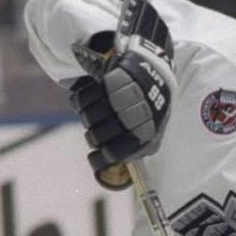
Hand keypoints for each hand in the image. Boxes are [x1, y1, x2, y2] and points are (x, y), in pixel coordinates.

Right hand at [69, 0, 175, 186]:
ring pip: (87, 118)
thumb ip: (139, 148)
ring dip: (88, 114)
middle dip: (94, 133)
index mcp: (145, 134)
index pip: (113, 155)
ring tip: (97, 107)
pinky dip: (82, 98)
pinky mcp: (112, 81)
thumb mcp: (153, 128)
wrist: (152, 64)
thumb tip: (118, 172)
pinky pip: (82, 98)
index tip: (96, 157)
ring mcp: (122, 101)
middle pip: (95, 137)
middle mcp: (134, 119)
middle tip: (98, 125)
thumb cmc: (151, 101)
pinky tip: (92, 92)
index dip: (101, 159)